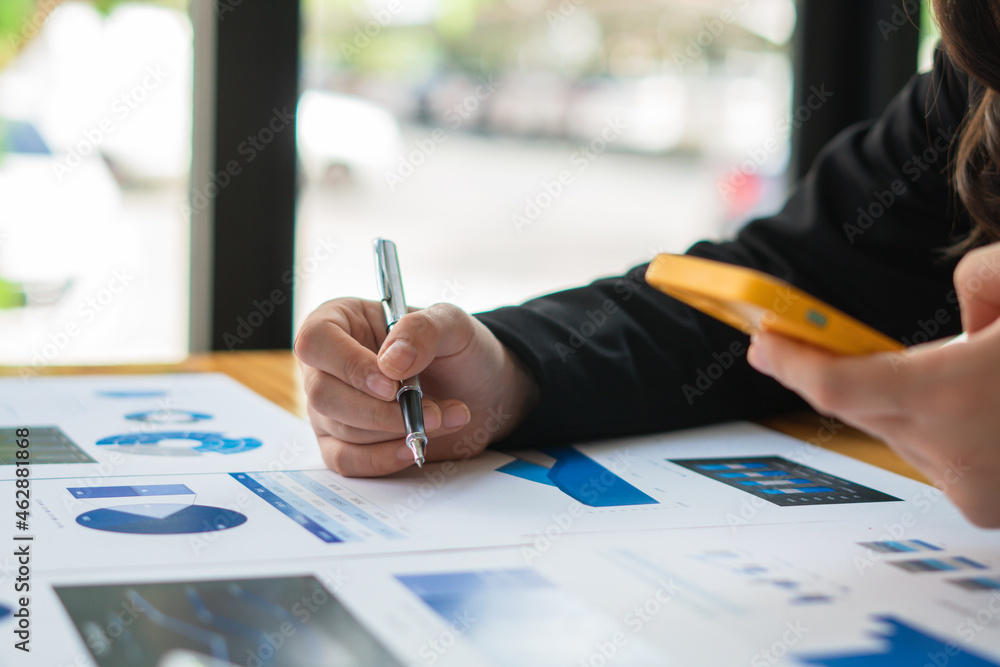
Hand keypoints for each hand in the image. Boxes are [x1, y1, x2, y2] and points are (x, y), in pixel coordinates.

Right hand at [295, 299, 538, 476]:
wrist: (481, 391)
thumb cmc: (459, 350)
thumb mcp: (453, 325)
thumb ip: (422, 331)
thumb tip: (390, 362)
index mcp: (341, 321)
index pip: (316, 340)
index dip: (349, 365)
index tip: (392, 385)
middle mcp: (327, 364)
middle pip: (322, 392)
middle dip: (378, 410)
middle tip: (429, 411)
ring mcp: (331, 406)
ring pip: (339, 428)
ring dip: (394, 431)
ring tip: (443, 419)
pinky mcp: (344, 442)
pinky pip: (346, 460)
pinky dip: (382, 459)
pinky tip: (413, 448)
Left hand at [746, 242, 999, 527]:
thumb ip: (984, 281)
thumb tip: (966, 315)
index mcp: (955, 398)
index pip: (837, 386)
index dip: (792, 362)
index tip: (761, 340)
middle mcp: (955, 455)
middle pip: (864, 406)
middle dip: (841, 369)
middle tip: (805, 339)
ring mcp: (975, 491)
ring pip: (903, 430)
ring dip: (905, 396)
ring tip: (965, 366)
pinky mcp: (992, 508)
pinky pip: (939, 453)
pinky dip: (940, 422)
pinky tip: (979, 402)